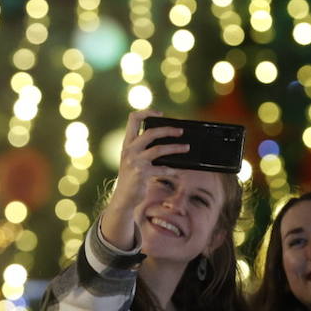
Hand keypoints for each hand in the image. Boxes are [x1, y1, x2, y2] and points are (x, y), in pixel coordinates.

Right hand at [98, 109, 186, 250]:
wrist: (123, 198)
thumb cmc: (132, 177)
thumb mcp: (134, 160)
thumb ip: (145, 149)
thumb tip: (168, 141)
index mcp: (127, 143)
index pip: (132, 119)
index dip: (146, 112)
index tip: (160, 113)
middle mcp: (129, 150)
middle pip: (150, 133)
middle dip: (168, 130)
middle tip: (181, 131)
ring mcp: (135, 162)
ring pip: (159, 149)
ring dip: (175, 148)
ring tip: (187, 147)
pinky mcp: (141, 174)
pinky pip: (162, 169)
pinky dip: (172, 170)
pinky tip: (178, 171)